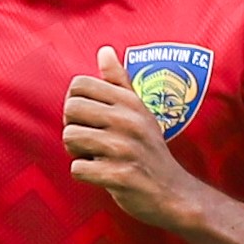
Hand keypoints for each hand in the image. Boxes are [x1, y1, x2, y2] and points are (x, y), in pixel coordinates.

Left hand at [62, 45, 203, 228]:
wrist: (174, 193)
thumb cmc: (149, 150)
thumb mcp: (140, 111)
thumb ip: (119, 82)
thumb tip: (104, 51)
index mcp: (129, 102)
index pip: (79, 85)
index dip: (74, 102)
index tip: (87, 118)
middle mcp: (128, 120)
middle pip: (70, 109)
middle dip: (72, 126)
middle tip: (88, 140)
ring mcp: (124, 148)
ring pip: (70, 137)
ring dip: (76, 151)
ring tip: (94, 156)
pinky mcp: (119, 175)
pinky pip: (78, 169)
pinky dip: (84, 174)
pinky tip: (100, 174)